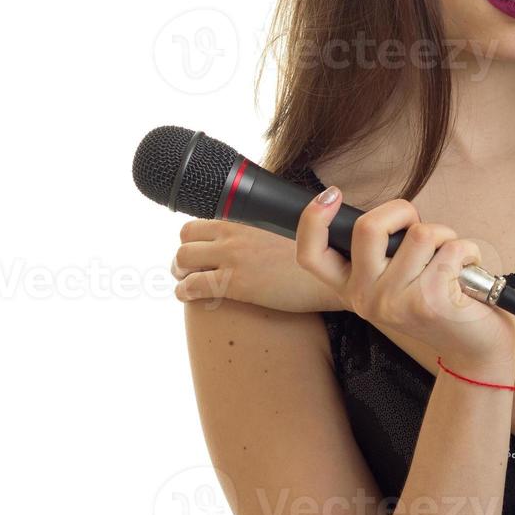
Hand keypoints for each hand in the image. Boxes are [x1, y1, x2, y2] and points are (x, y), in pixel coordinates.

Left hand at [172, 219, 345, 312]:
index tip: (202, 250)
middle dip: (184, 254)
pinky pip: (192, 286)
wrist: (333, 272)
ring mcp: (232, 258)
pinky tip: (188, 296)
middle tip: (189, 268)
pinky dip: (184, 291)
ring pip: (183, 259)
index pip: (205, 222)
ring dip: (181, 272)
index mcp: (247, 218)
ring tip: (187, 282)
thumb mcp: (291, 227)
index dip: (199, 238)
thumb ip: (270, 226)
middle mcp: (235, 234)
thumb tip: (268, 229)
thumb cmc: (319, 252)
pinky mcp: (234, 283)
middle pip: (187, 237)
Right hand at [294, 186, 514, 377]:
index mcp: (351, 289)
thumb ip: (381, 254)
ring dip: (445, 236)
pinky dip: (469, 251)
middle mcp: (365, 298)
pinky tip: (468, 273)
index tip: (331, 195)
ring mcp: (395, 302)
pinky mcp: (430, 302)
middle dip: (402, 211)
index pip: (311, 255)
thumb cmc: (438, 304)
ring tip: (450, 261)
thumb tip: (387, 216)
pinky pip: (452, 248)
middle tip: (421, 228)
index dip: (312, 219)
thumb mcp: (397, 282)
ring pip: (420, 234)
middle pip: (368, 228)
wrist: (476, 351)